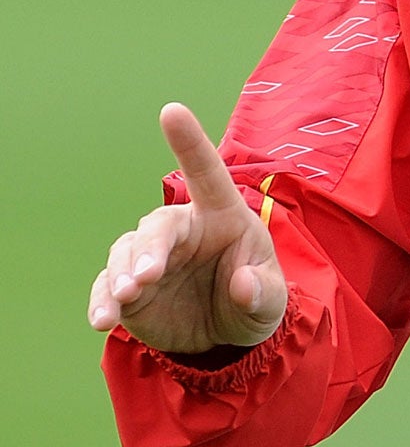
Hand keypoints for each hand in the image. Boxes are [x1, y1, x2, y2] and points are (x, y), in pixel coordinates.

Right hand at [86, 104, 286, 354]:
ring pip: (127, 252)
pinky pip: (107, 287)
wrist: (226, 336)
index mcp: (222, 216)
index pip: (207, 174)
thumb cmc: (253, 298)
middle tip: (147, 276)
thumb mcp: (270, 300)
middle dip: (150, 247)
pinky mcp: (127, 287)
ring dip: (122, 273)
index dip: (189, 142)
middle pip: (158, 225)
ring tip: (127, 296)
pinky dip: (102, 301)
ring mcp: (151, 257)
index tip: (172, 110)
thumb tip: (244, 283)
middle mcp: (183, 230)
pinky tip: (102, 320)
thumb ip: (262, 290)